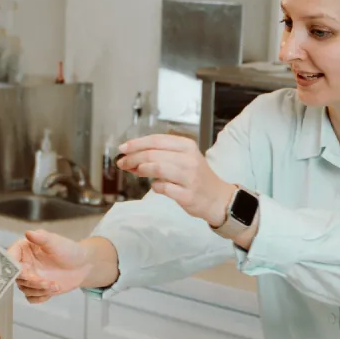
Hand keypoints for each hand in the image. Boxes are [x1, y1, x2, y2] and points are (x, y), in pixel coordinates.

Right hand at [8, 230, 92, 303]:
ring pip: (25, 289)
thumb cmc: (68, 250)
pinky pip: (31, 298)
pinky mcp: (37, 289)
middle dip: (32, 282)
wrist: (82, 265)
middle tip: (47, 282)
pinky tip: (52, 290)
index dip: (13, 267)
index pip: (10, 258)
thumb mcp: (55, 242)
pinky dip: (41, 297)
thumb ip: (41, 238)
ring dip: (40, 290)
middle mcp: (23, 264)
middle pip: (17, 277)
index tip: (23, 272)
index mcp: (23, 250)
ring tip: (56, 285)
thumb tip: (28, 233)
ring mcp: (30, 277)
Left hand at [118, 133, 233, 227]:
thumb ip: (160, 156)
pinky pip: (163, 188)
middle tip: (122, 162)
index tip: (122, 148)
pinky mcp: (188, 194)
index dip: (136, 143)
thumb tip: (131, 157)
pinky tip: (156, 186)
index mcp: (187, 146)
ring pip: (157, 168)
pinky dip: (155, 186)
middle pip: (153, 154)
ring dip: (141, 169)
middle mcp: (189, 159)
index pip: (156, 140)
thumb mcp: (183, 159)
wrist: (218, 198)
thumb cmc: (196, 177)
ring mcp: (189, 177)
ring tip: (135, 172)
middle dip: (133, 158)